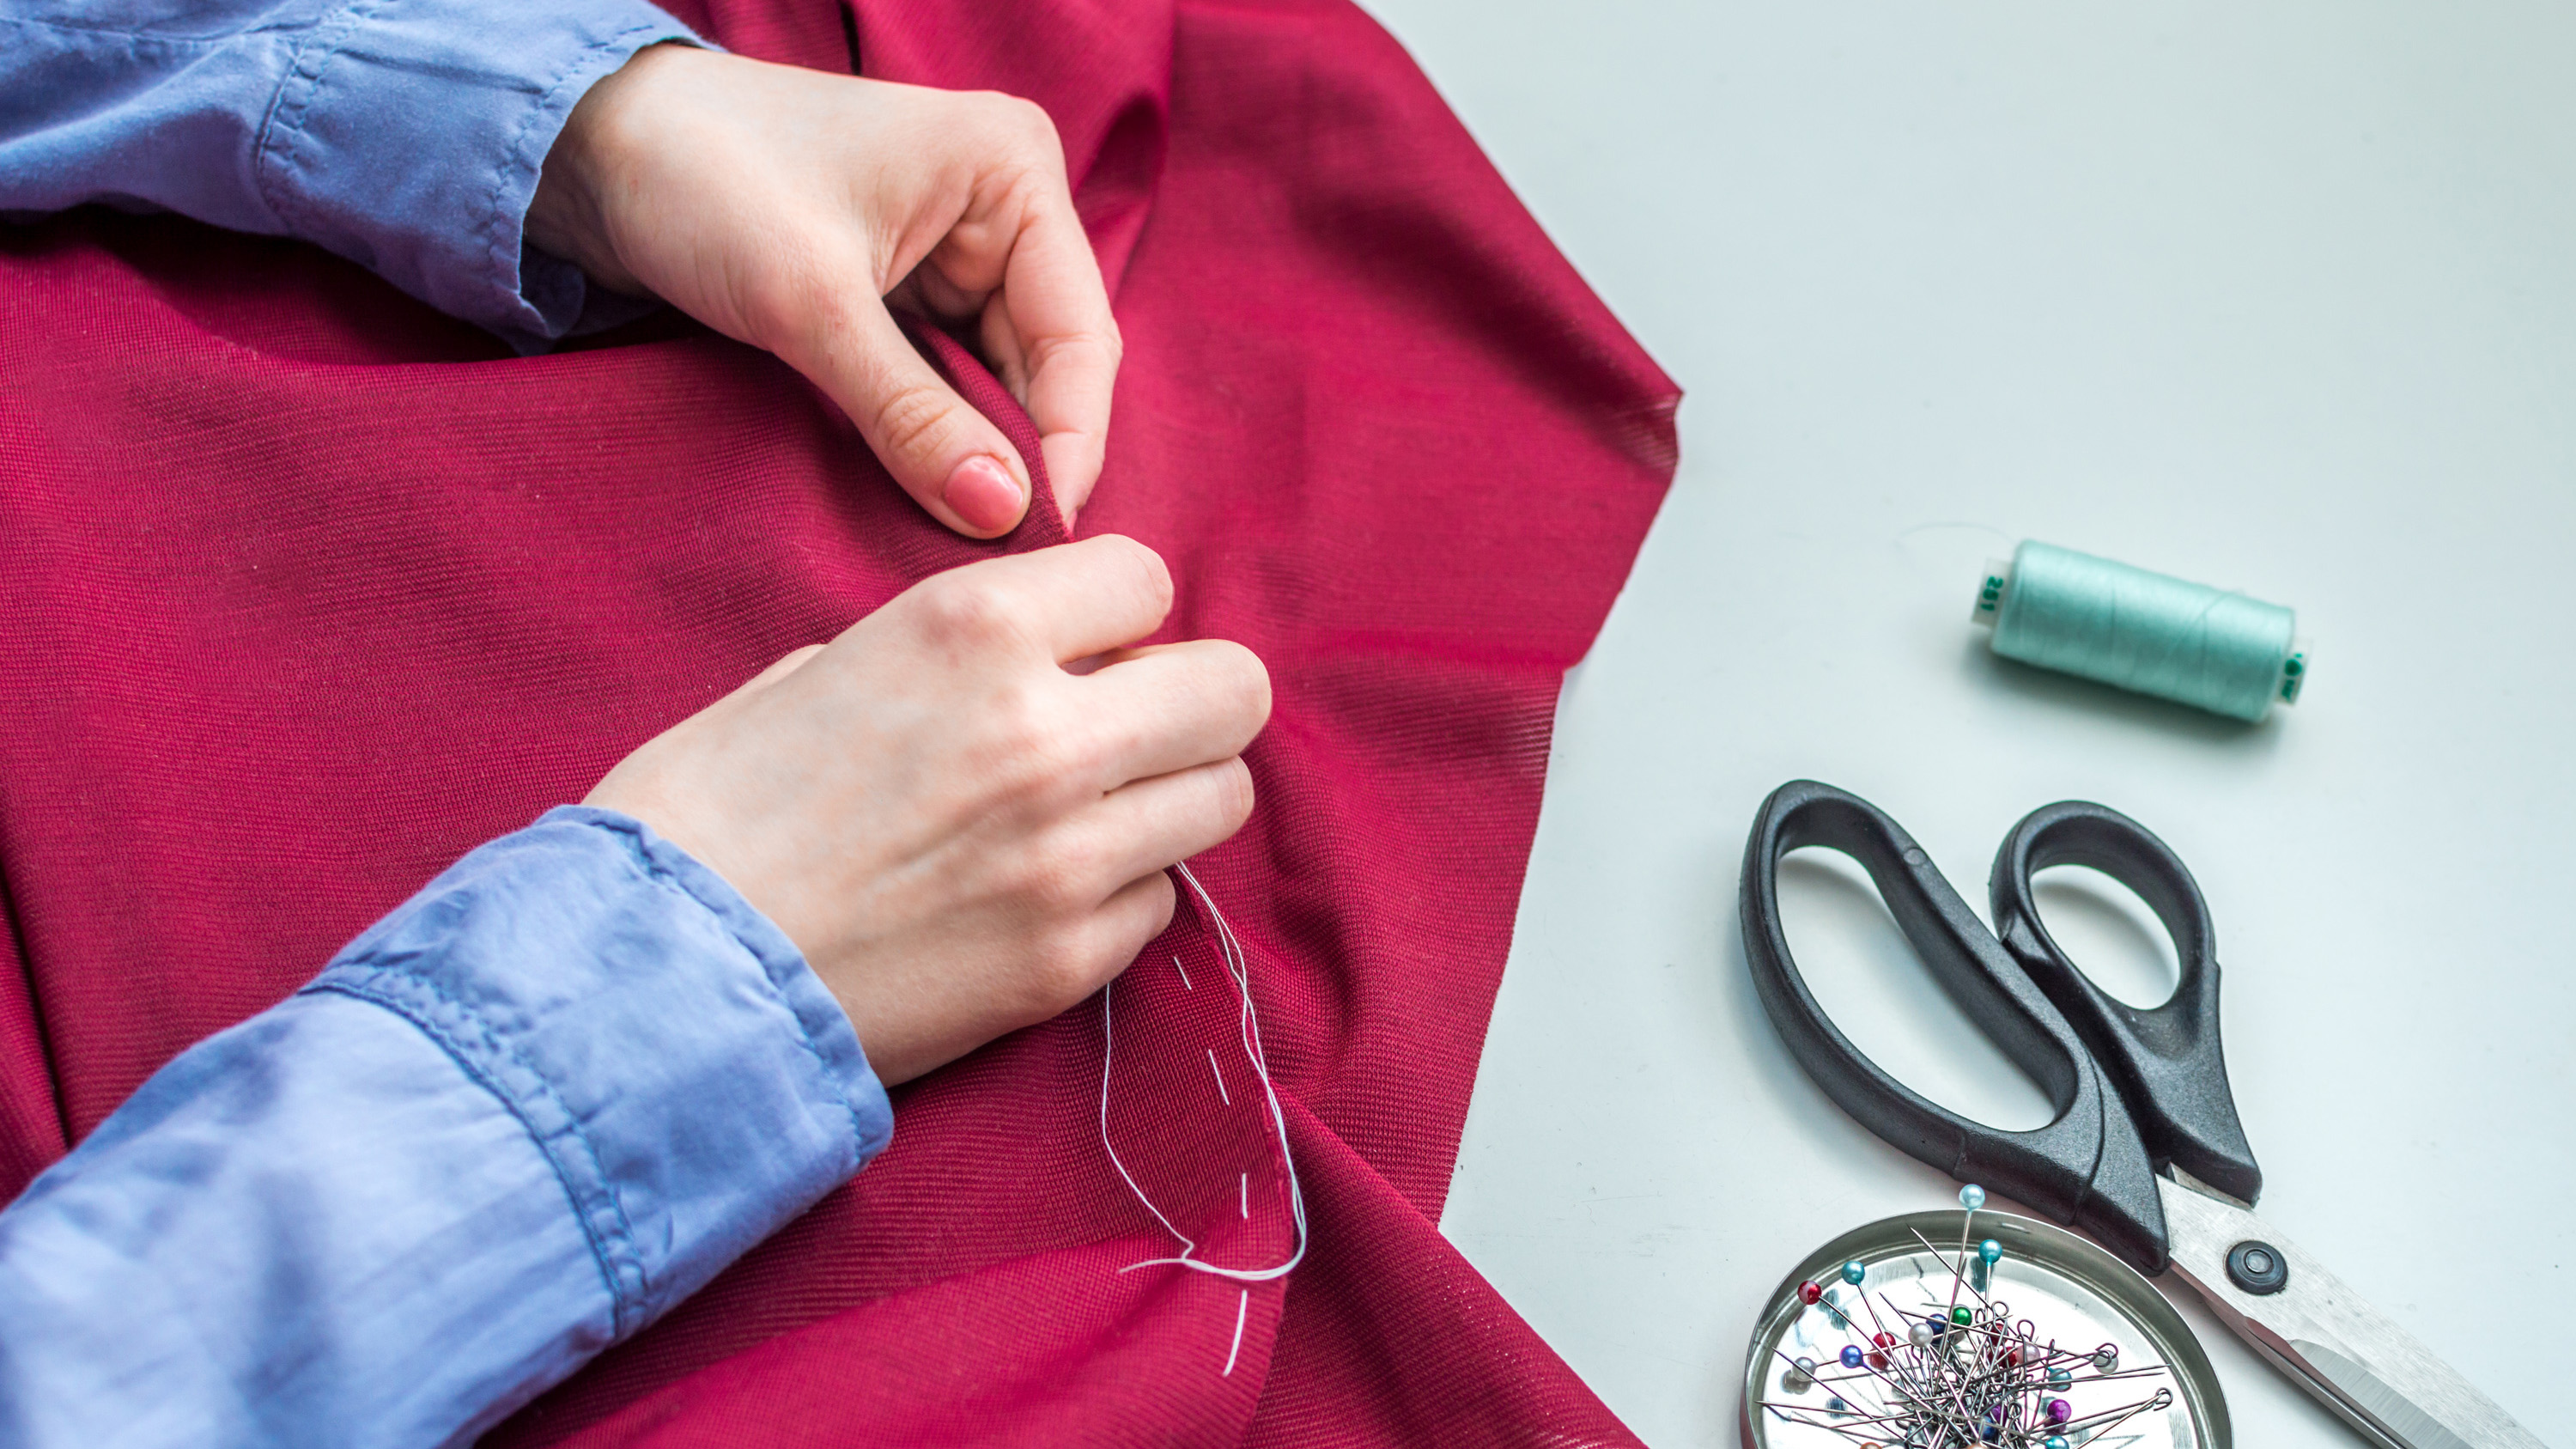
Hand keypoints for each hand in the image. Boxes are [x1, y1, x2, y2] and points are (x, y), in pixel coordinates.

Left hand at [528, 44, 1119, 536]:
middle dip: (1026, 452)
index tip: (1040, 537)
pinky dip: (942, 430)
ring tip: (957, 523)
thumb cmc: (701, 177)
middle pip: (1053, 362)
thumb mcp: (810, 305)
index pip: (1079, 335)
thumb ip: (913, 415)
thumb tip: (1002, 514)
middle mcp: (1006, 200)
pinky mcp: (915, 284)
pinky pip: (955, 377)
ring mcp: (962, 244)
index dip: (1068, 443)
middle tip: (1000, 548)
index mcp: (1013, 168)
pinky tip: (928, 482)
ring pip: (1005, 379)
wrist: (590, 146)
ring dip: (983, 450)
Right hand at [585, 538, 1267, 1084]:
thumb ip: (938, 654)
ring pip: (1222, 798)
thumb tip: (1015, 664)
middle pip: (1234, 688)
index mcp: (972, 628)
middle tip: (1130, 730)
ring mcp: (1068, 856)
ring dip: (1169, 799)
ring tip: (1091, 818)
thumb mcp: (813, 670)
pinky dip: (1119, 898)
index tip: (1083, 648)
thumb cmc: (702, 815)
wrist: (654, 979)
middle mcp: (1044, 732)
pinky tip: (1038, 901)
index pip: (1147, 578)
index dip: (1116, 615)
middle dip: (1191, 701)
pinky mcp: (1067, 963)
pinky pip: (1161, 905)